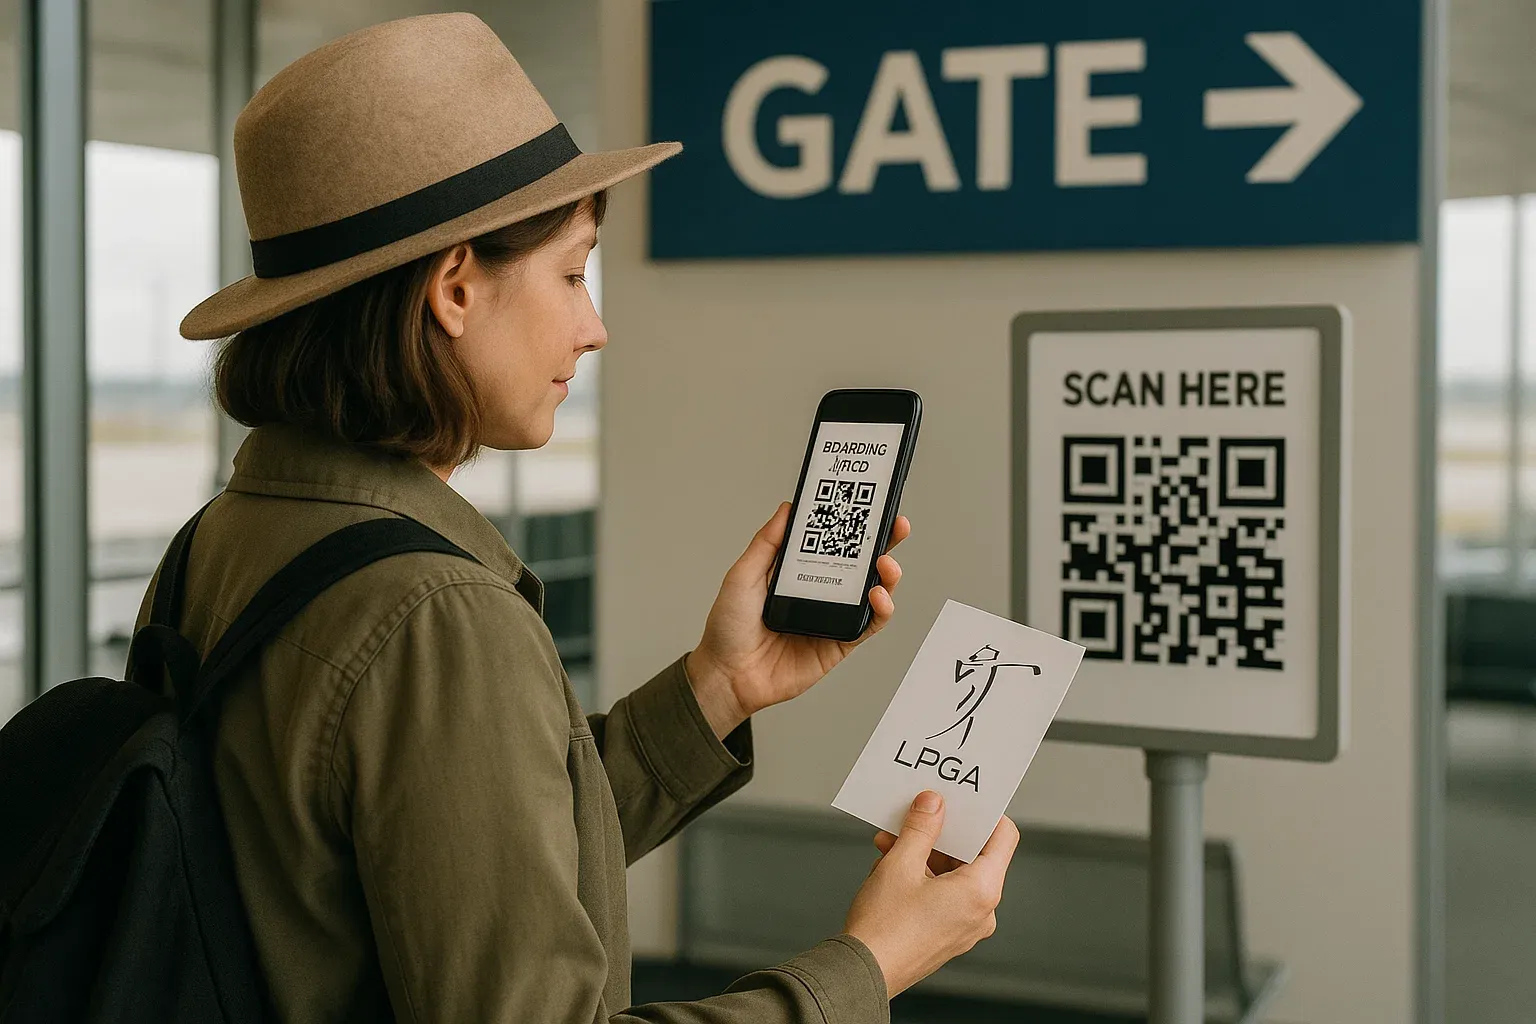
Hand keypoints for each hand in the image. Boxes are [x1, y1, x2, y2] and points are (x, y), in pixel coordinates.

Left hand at [684, 502, 910, 737]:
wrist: (726, 675)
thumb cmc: (728, 627)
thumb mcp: (743, 575)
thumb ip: (767, 543)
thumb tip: (788, 508)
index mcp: (799, 571)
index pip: (833, 541)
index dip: (852, 524)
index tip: (867, 505)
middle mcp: (820, 591)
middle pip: (861, 563)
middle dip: (883, 543)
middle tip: (895, 526)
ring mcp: (831, 617)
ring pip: (872, 592)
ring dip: (887, 576)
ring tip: (886, 564)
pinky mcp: (839, 644)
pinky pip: (867, 626)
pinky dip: (880, 611)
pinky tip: (878, 597)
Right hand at [843, 792, 1019, 997]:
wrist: (862, 973)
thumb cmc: (883, 926)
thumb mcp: (900, 864)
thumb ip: (921, 827)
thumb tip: (934, 802)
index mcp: (981, 891)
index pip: (1002, 837)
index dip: (983, 813)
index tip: (960, 800)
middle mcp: (982, 911)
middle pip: (974, 855)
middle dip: (940, 833)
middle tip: (916, 815)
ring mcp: (966, 926)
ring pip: (954, 874)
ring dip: (923, 854)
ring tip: (890, 842)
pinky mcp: (948, 934)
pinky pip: (944, 894)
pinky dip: (921, 876)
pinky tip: (889, 865)